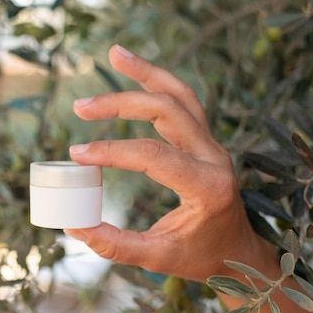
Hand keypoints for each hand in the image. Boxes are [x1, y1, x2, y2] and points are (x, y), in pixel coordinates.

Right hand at [65, 45, 274, 282]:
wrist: (238, 252)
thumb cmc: (202, 257)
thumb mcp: (158, 258)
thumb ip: (116, 245)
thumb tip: (73, 225)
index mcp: (207, 186)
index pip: (153, 156)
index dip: (111, 151)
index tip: (77, 155)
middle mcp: (215, 157)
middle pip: (167, 111)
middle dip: (120, 103)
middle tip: (80, 108)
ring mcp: (213, 145)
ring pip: (181, 94)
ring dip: (147, 72)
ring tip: (115, 53)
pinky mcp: (206, 140)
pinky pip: (184, 101)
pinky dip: (158, 81)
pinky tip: (135, 71)